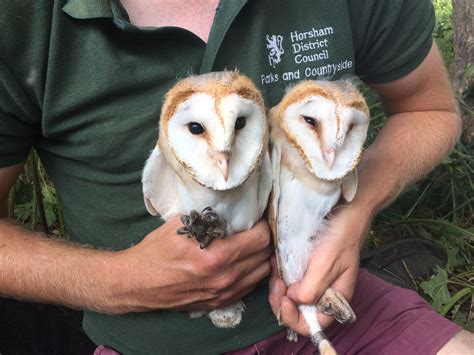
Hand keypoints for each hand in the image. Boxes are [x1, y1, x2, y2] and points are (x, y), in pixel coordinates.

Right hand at [109, 218, 270, 313]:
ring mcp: (224, 293)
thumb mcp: (180, 225)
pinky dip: (251, 273)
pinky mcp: (220, 303)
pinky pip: (250, 286)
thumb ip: (209, 218)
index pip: (260, 238)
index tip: (256, 218)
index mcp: (216, 256)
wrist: (137, 283)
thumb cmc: (155, 251)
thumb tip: (230, 208)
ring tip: (249, 246)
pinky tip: (241, 262)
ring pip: (261, 272)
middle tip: (254, 229)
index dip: (261, 224)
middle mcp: (225, 278)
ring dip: (259, 257)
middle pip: (264, 255)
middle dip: (262, 239)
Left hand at [268, 204, 368, 334]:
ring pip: (289, 295)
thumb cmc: (340, 237)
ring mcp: (314, 281)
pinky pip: (289, 278)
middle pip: (296, 311)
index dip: (293, 318)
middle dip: (280, 301)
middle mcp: (323, 294)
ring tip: (274, 269)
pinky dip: (279, 274)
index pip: (311, 326)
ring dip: (278, 286)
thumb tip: (293, 298)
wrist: (345, 211)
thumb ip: (311, 289)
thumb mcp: (327, 264)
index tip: (285, 298)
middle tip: (275, 282)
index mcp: (334, 300)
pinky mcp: (306, 268)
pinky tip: (276, 262)